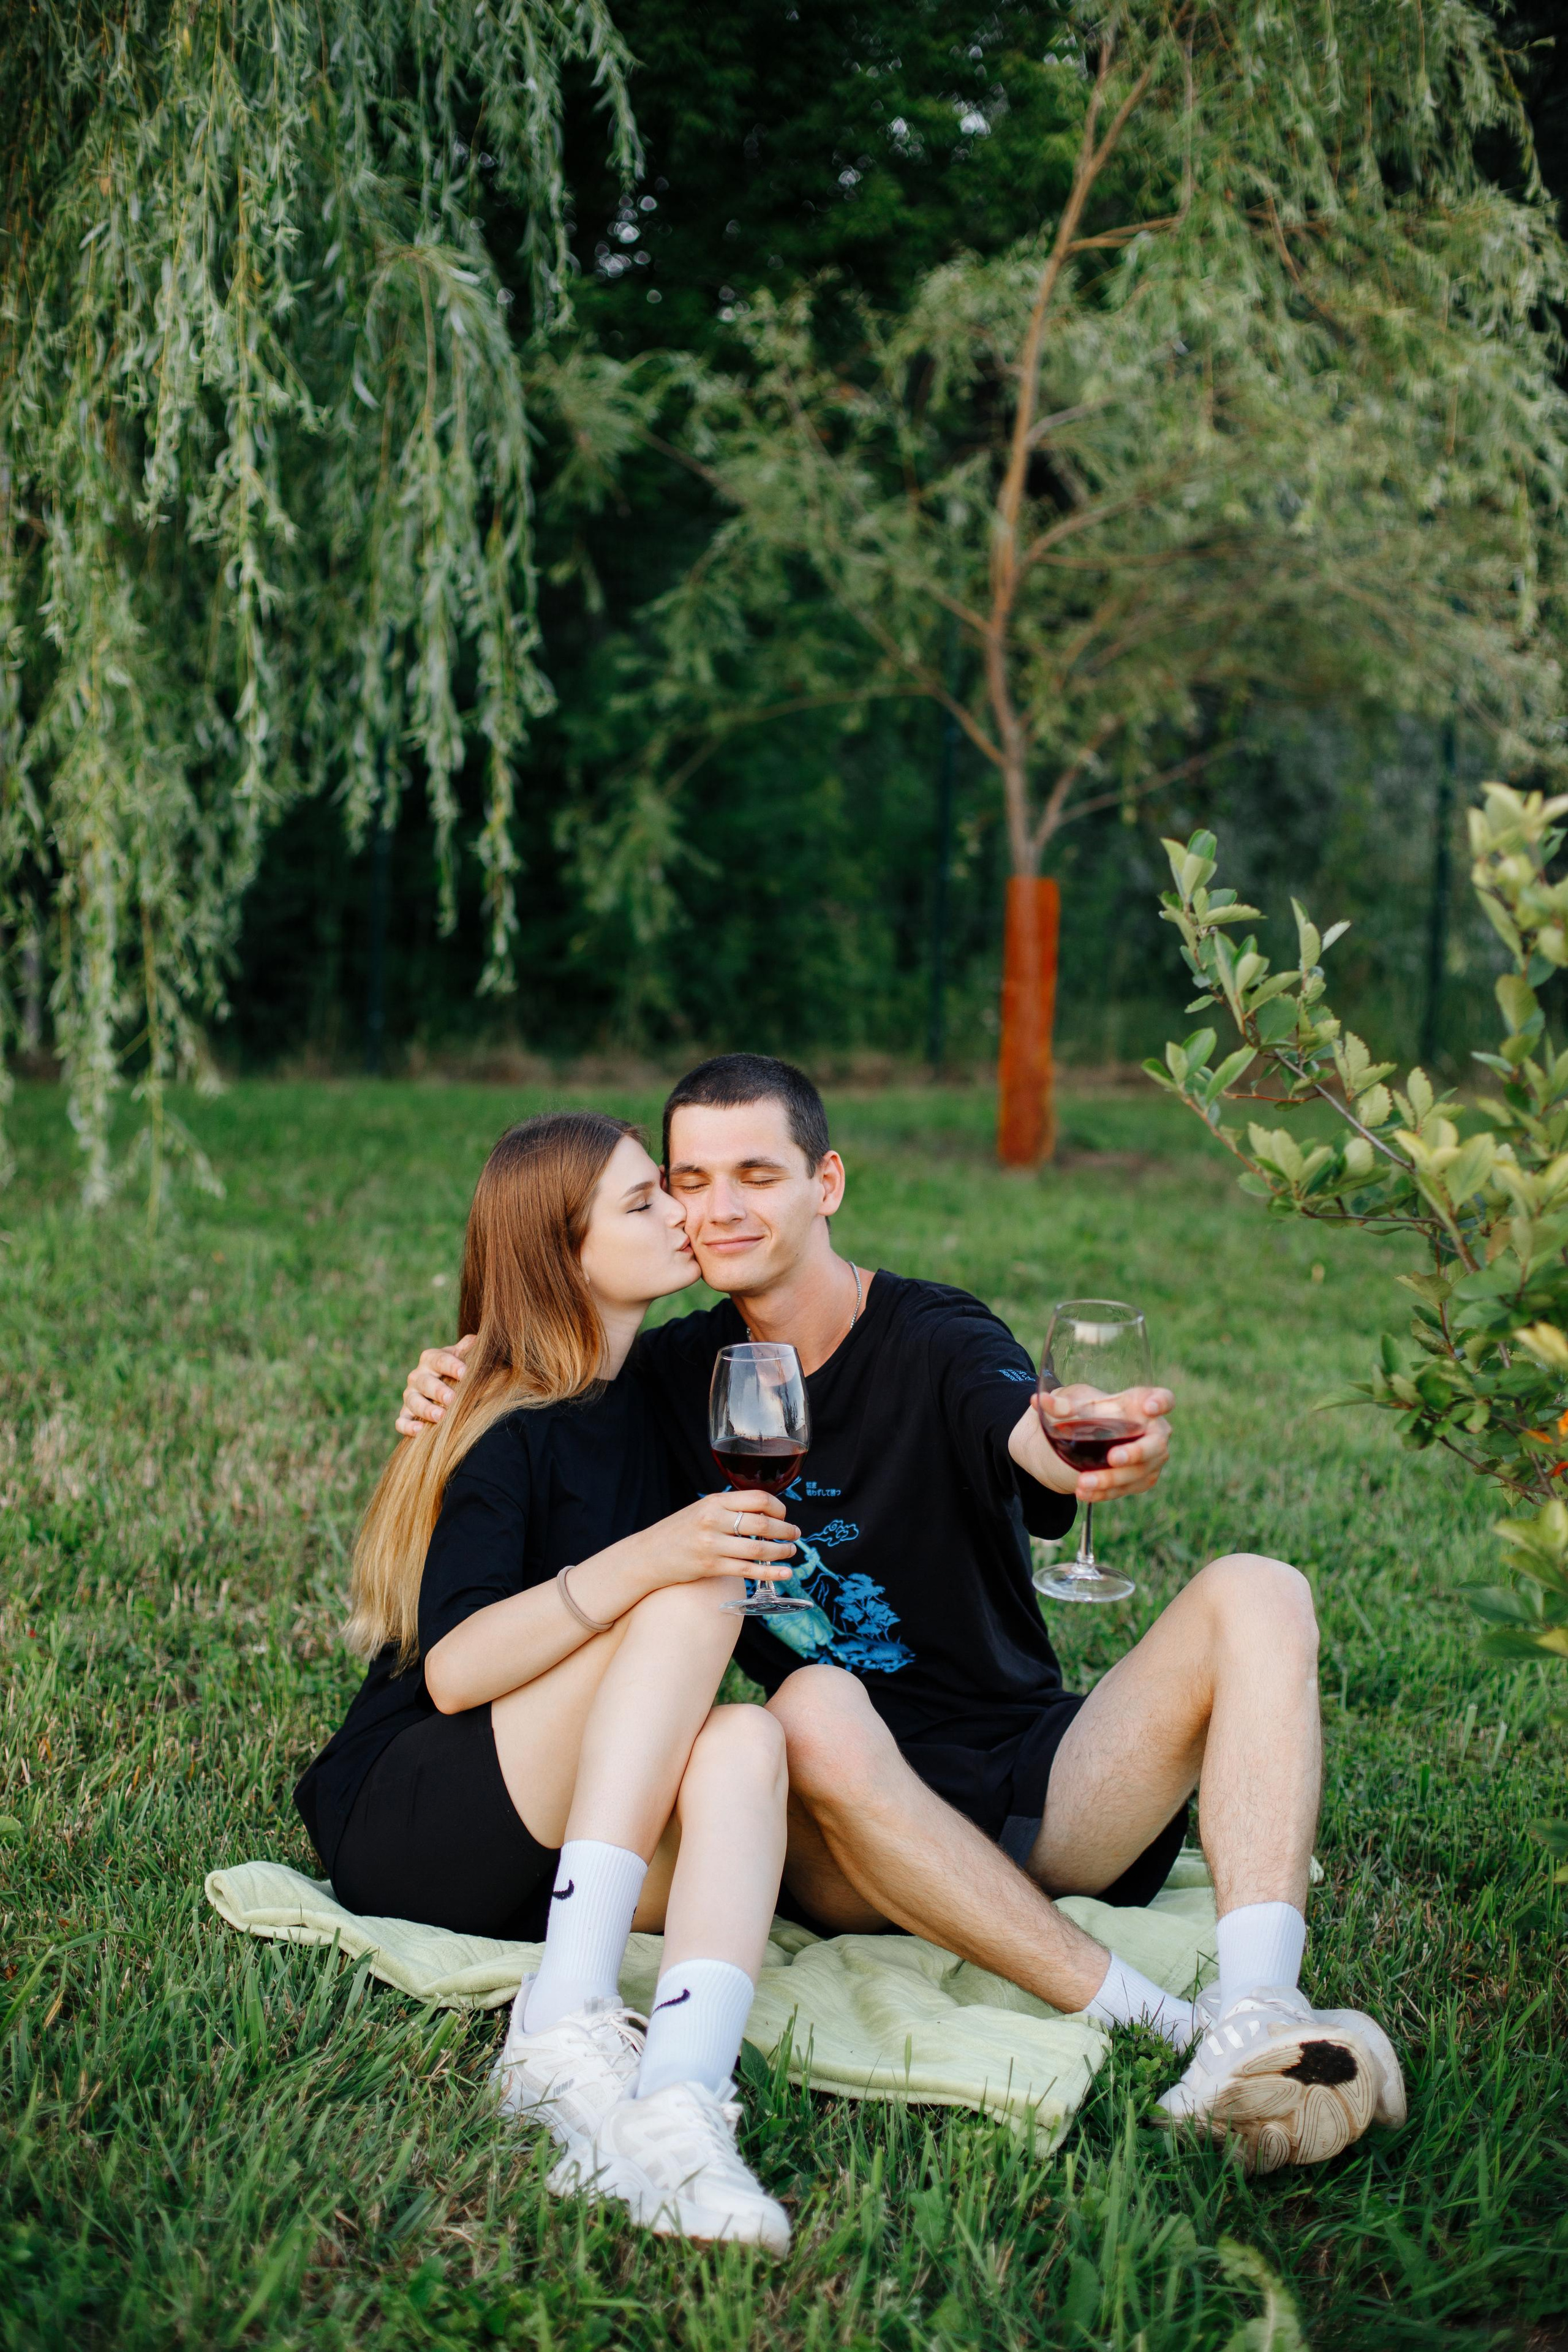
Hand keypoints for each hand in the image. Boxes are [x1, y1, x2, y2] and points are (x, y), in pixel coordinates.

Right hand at [397, 1333, 474, 1436]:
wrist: (445, 1386)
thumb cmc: (458, 1371)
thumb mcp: (463, 1357)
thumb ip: (470, 1349)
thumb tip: (479, 1339)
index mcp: (431, 1359)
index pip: (438, 1359)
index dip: (451, 1365)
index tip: (464, 1373)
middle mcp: (417, 1376)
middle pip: (423, 1381)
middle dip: (437, 1390)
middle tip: (451, 1399)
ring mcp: (410, 1396)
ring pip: (412, 1401)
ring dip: (425, 1409)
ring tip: (440, 1416)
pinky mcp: (405, 1414)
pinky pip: (401, 1421)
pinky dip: (407, 1426)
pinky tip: (420, 1431)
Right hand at [620, 1490, 801, 1588]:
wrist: (647, 1555)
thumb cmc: (677, 1532)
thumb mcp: (701, 1510)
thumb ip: (728, 1509)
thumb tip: (763, 1513)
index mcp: (714, 1501)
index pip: (758, 1499)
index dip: (778, 1508)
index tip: (784, 1516)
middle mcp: (714, 1520)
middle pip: (762, 1524)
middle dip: (785, 1531)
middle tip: (795, 1534)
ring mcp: (712, 1545)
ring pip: (758, 1549)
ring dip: (781, 1552)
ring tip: (790, 1552)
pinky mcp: (710, 1567)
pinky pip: (747, 1570)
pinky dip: (770, 1573)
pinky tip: (784, 1573)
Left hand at [1020, 1383, 1172, 1500]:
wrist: (1083, 1438)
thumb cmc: (1087, 1412)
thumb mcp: (1073, 1404)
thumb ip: (1060, 1404)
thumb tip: (1039, 1401)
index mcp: (1140, 1404)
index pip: (1164, 1399)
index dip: (1161, 1403)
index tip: (1149, 1407)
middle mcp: (1154, 1432)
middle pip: (1157, 1443)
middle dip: (1137, 1452)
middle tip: (1113, 1457)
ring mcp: (1151, 1458)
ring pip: (1140, 1472)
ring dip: (1112, 1479)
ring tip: (1084, 1483)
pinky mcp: (1142, 1479)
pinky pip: (1127, 1488)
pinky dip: (1106, 1492)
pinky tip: (1085, 1494)